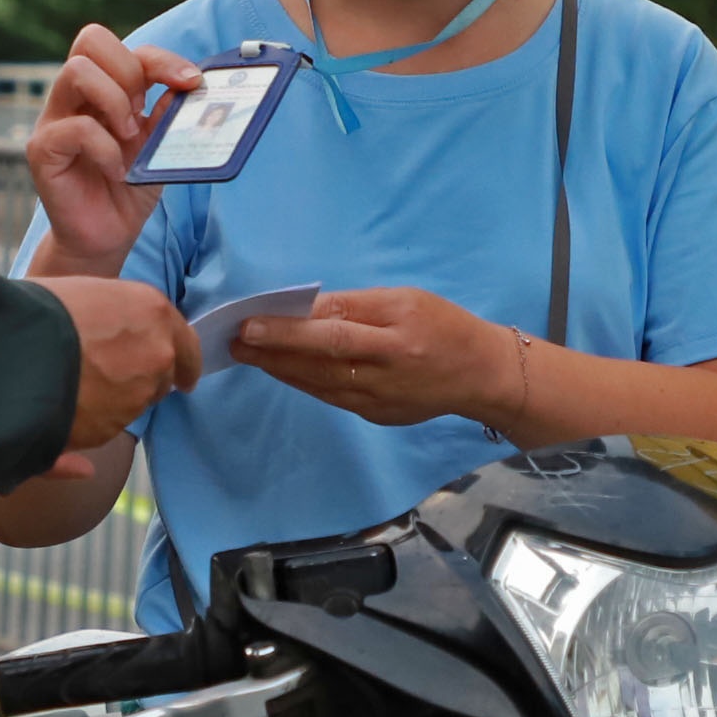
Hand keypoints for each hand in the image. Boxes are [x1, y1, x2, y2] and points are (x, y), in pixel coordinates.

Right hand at [25, 25, 199, 274]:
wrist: (107, 236)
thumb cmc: (130, 187)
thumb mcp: (159, 144)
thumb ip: (167, 113)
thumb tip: (188, 83)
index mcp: (101, 87)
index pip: (121, 46)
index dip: (160, 57)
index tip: (190, 82)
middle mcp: (74, 97)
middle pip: (91, 40)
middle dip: (130, 71)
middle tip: (143, 111)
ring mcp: (54, 120)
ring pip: (76, 72)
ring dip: (114, 101)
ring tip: (129, 135)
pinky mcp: (43, 150)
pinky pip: (74, 128)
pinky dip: (105, 148)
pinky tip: (116, 170)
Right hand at [34, 274, 200, 449]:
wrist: (11, 352)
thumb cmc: (40, 310)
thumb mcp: (90, 294)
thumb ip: (121, 317)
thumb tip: (124, 337)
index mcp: (153, 310)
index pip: (186, 342)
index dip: (183, 360)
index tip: (183, 375)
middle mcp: (158, 352)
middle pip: (164, 376)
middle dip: (145, 378)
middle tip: (111, 374)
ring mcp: (139, 393)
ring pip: (138, 402)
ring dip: (119, 399)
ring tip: (80, 386)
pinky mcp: (114, 426)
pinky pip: (111, 424)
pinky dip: (96, 420)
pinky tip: (68, 405)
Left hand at [234, 286, 519, 430]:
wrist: (481, 374)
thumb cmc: (443, 325)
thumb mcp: (406, 300)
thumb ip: (356, 306)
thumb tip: (305, 310)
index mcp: (396, 335)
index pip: (332, 331)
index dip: (288, 330)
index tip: (250, 323)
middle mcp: (386, 371)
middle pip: (318, 362)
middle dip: (272, 352)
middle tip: (234, 340)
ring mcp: (379, 400)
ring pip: (318, 384)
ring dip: (279, 369)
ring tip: (248, 354)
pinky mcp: (376, 415)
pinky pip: (331, 396)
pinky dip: (302, 382)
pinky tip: (281, 370)